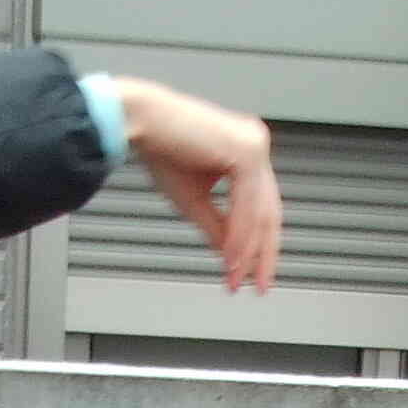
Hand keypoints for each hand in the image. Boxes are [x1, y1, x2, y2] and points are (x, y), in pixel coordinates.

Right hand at [111, 80, 281, 292]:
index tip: (246, 277)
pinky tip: (230, 257)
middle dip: (261, 255)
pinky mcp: (247, 151)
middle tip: (255, 287)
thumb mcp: (194, 201)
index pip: (262, 207)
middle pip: (268, 212)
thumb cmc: (160, 148)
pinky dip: (240, 236)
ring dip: (247, 251)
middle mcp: (255, 145)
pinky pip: (248, 205)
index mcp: (246, 152)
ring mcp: (254, 146)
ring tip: (234, 277)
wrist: (139, 120)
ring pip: (259, 212)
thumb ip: (219, 227)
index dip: (256, 247)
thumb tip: (233, 257)